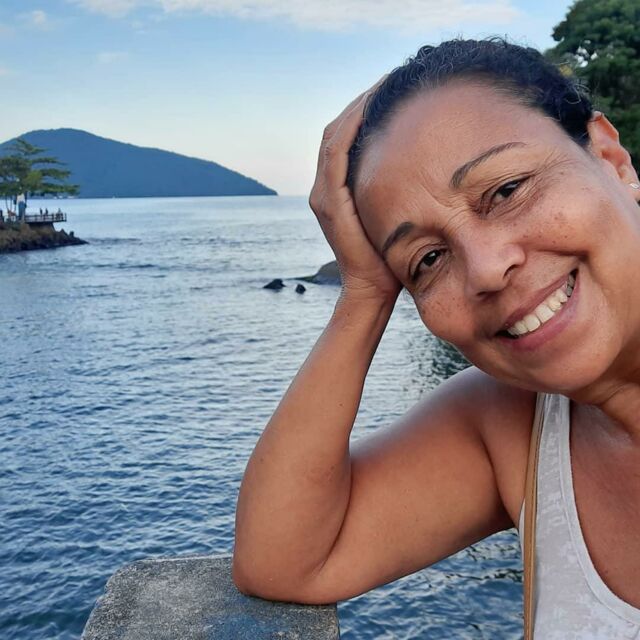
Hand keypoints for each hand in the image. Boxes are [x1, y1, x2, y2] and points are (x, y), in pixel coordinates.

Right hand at [309, 83, 401, 303]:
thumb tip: (421, 159)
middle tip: (393, 78)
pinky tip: (375, 107)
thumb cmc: (390, 256)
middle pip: (337, 128)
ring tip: (386, 83)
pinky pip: (337, 153)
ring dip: (359, 107)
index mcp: (336, 188)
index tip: (393, 89)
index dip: (366, 109)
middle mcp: (324, 188)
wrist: (372, 290)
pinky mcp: (328, 202)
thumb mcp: (393, 212)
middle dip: (364, 101)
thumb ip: (394, 187)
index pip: (345, 136)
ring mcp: (323, 195)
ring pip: (335, 134)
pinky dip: (353, 127)